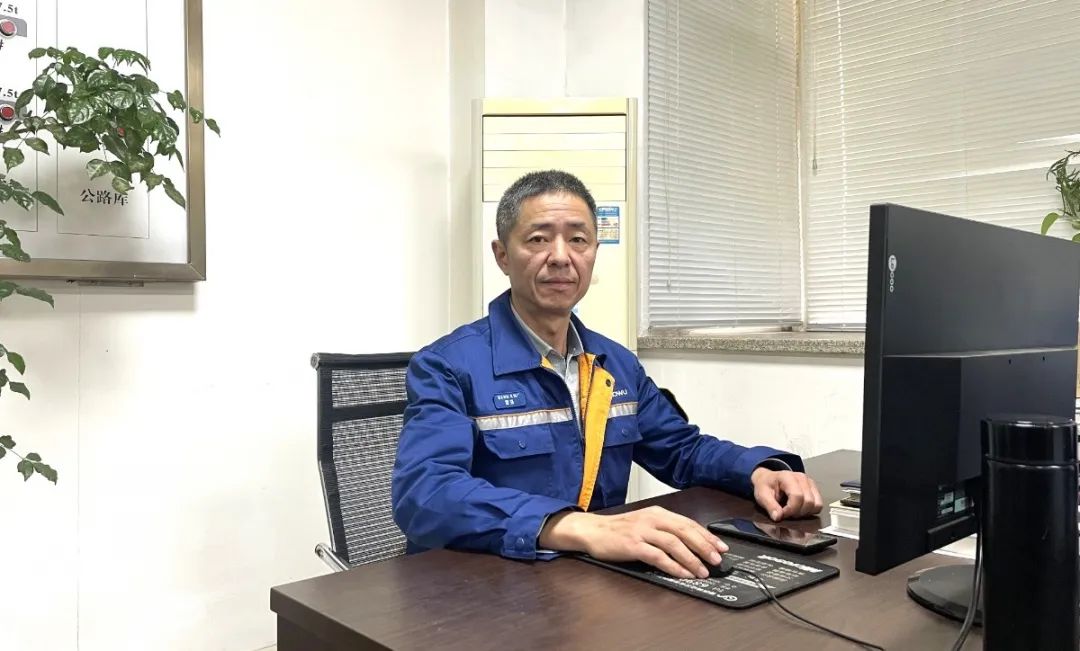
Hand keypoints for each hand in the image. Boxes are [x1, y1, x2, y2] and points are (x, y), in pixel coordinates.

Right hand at [539, 505, 727, 578]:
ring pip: (674, 544)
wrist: (592, 530)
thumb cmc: (619, 530)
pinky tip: (682, 573)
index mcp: (658, 513)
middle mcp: (652, 519)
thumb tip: (691, 542)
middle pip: (685, 531)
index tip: (720, 547)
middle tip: (716, 560)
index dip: (707, 536)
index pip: (688, 523)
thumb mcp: (645, 523)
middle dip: (704, 546)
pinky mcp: (633, 545)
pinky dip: (673, 566)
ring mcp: (642, 531)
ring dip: (691, 559)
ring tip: (702, 571)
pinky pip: (658, 556)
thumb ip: (665, 529)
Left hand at [751, 468, 822, 520]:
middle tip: (787, 513)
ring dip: (805, 513)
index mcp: (787, 477)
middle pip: (809, 502)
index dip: (790, 510)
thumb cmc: (765, 486)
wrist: (768, 479)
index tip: (782, 514)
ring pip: (816, 504)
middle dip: (797, 513)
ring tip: (793, 511)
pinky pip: (818, 505)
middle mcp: (802, 478)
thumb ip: (770, 506)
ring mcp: (809, 483)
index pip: (797, 496)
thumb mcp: (762, 496)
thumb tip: (778, 517)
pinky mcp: (814, 489)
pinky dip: (810, 511)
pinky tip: (799, 509)